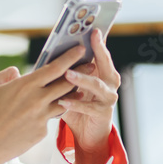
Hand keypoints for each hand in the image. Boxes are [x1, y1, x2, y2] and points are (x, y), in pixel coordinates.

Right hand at [0, 45, 86, 163]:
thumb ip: (6, 75)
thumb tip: (16, 72)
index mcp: (26, 85)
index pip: (55, 67)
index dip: (70, 57)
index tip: (81, 50)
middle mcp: (38, 100)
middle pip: (67, 84)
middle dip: (81, 74)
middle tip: (92, 67)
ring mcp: (42, 117)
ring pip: (64, 102)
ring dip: (73, 94)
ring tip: (81, 88)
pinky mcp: (41, 132)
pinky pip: (50, 118)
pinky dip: (51, 112)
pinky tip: (52, 110)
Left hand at [58, 28, 120, 163]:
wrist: (86, 133)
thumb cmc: (77, 104)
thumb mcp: (72, 84)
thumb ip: (68, 69)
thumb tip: (53, 50)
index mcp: (103, 72)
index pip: (102, 53)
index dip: (99, 42)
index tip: (94, 30)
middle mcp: (109, 83)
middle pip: (105, 64)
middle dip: (98, 52)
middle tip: (84, 45)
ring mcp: (108, 98)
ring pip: (97, 85)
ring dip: (82, 79)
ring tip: (67, 74)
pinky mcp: (103, 114)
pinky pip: (89, 108)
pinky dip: (76, 104)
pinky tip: (63, 101)